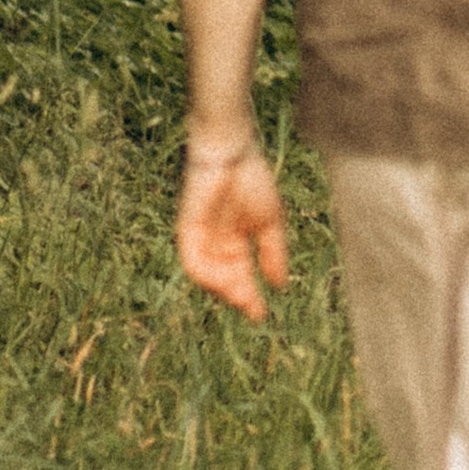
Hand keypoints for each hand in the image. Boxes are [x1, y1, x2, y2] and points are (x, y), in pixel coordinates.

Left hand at [177, 142, 288, 321]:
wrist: (233, 153)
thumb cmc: (253, 180)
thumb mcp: (270, 221)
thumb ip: (274, 252)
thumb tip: (281, 285)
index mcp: (236, 242)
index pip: (241, 276)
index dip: (250, 297)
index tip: (261, 315)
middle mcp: (217, 245)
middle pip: (225, 280)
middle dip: (238, 296)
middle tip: (252, 309)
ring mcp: (201, 239)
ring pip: (209, 275)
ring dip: (223, 289)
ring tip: (240, 297)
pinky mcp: (187, 231)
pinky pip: (193, 261)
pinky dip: (206, 274)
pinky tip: (222, 281)